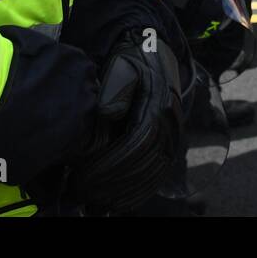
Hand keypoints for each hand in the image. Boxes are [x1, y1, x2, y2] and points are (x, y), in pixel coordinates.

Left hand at [68, 32, 183, 212]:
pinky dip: (140, 191)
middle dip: (112, 185)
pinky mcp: (170, 142)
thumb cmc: (130, 61)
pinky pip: (159, 172)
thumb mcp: (120, 67)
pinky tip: (120, 202)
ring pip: (153, 173)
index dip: (108, 166)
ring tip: (98, 205)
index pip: (135, 145)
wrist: (153, 52)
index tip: (83, 178)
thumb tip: (108, 114)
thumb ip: (114, 90)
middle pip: (143, 164)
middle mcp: (169, 124)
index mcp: (156, 106)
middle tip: (83, 196)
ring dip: (125, 193)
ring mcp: (172, 134)